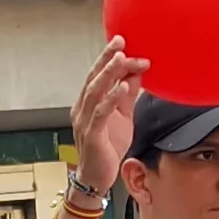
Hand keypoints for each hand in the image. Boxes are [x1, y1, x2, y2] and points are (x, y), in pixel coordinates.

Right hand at [68, 36, 149, 175]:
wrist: (97, 178)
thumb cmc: (107, 147)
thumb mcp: (122, 116)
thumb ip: (127, 95)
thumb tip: (137, 72)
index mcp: (88, 102)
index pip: (98, 74)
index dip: (108, 57)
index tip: (122, 41)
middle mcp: (82, 108)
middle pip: (94, 78)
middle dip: (107, 58)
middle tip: (120, 41)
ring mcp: (85, 121)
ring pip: (95, 91)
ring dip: (109, 73)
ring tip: (122, 58)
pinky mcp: (92, 135)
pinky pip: (101, 113)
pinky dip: (111, 98)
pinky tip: (122, 87)